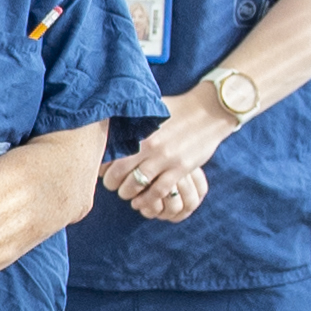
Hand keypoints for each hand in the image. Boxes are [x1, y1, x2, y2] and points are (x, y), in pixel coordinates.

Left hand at [104, 99, 224, 221]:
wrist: (208, 110)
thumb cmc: (176, 109)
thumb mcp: (151, 108)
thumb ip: (132, 118)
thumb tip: (109, 120)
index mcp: (138, 129)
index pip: (109, 152)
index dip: (101, 164)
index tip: (102, 169)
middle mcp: (148, 144)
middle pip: (117, 172)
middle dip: (111, 183)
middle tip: (112, 184)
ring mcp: (165, 158)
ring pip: (135, 185)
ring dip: (127, 193)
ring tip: (126, 193)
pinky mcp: (180, 168)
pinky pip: (158, 192)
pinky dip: (147, 200)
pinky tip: (141, 201)